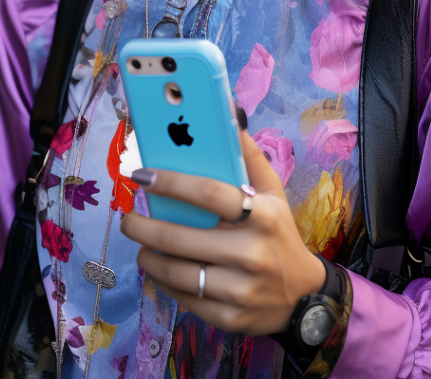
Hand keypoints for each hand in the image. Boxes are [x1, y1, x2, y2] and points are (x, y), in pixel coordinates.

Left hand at [119, 131, 326, 335]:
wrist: (302, 297)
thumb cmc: (279, 234)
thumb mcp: (273, 193)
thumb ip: (248, 155)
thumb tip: (229, 113)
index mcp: (262, 215)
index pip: (208, 193)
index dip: (171, 181)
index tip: (142, 175)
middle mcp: (251, 253)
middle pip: (180, 238)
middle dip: (142, 227)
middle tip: (128, 218)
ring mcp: (240, 289)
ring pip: (176, 272)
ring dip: (147, 256)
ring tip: (140, 245)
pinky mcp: (230, 317)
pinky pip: (184, 298)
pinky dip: (165, 282)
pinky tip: (159, 269)